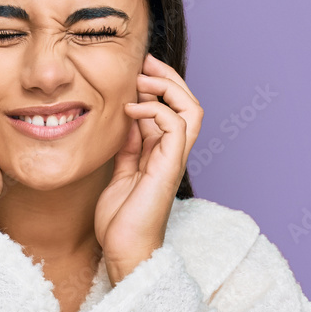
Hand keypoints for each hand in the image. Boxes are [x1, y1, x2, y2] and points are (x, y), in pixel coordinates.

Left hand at [94, 53, 203, 285]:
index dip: (158, 86)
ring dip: (167, 87)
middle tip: (144, 62)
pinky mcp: (169, 166)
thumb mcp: (120, 172)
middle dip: (168, 78)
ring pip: (190, 109)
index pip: (171, 109)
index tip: (136, 70)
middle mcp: (172, 153)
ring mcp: (173, 159)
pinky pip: (175, 125)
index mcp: (161, 153)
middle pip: (188, 103)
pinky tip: (131, 110)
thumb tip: (125, 120)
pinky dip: (155, 110)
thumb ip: (127, 147)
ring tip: (141, 79)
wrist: (124, 249)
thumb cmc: (121, 219)